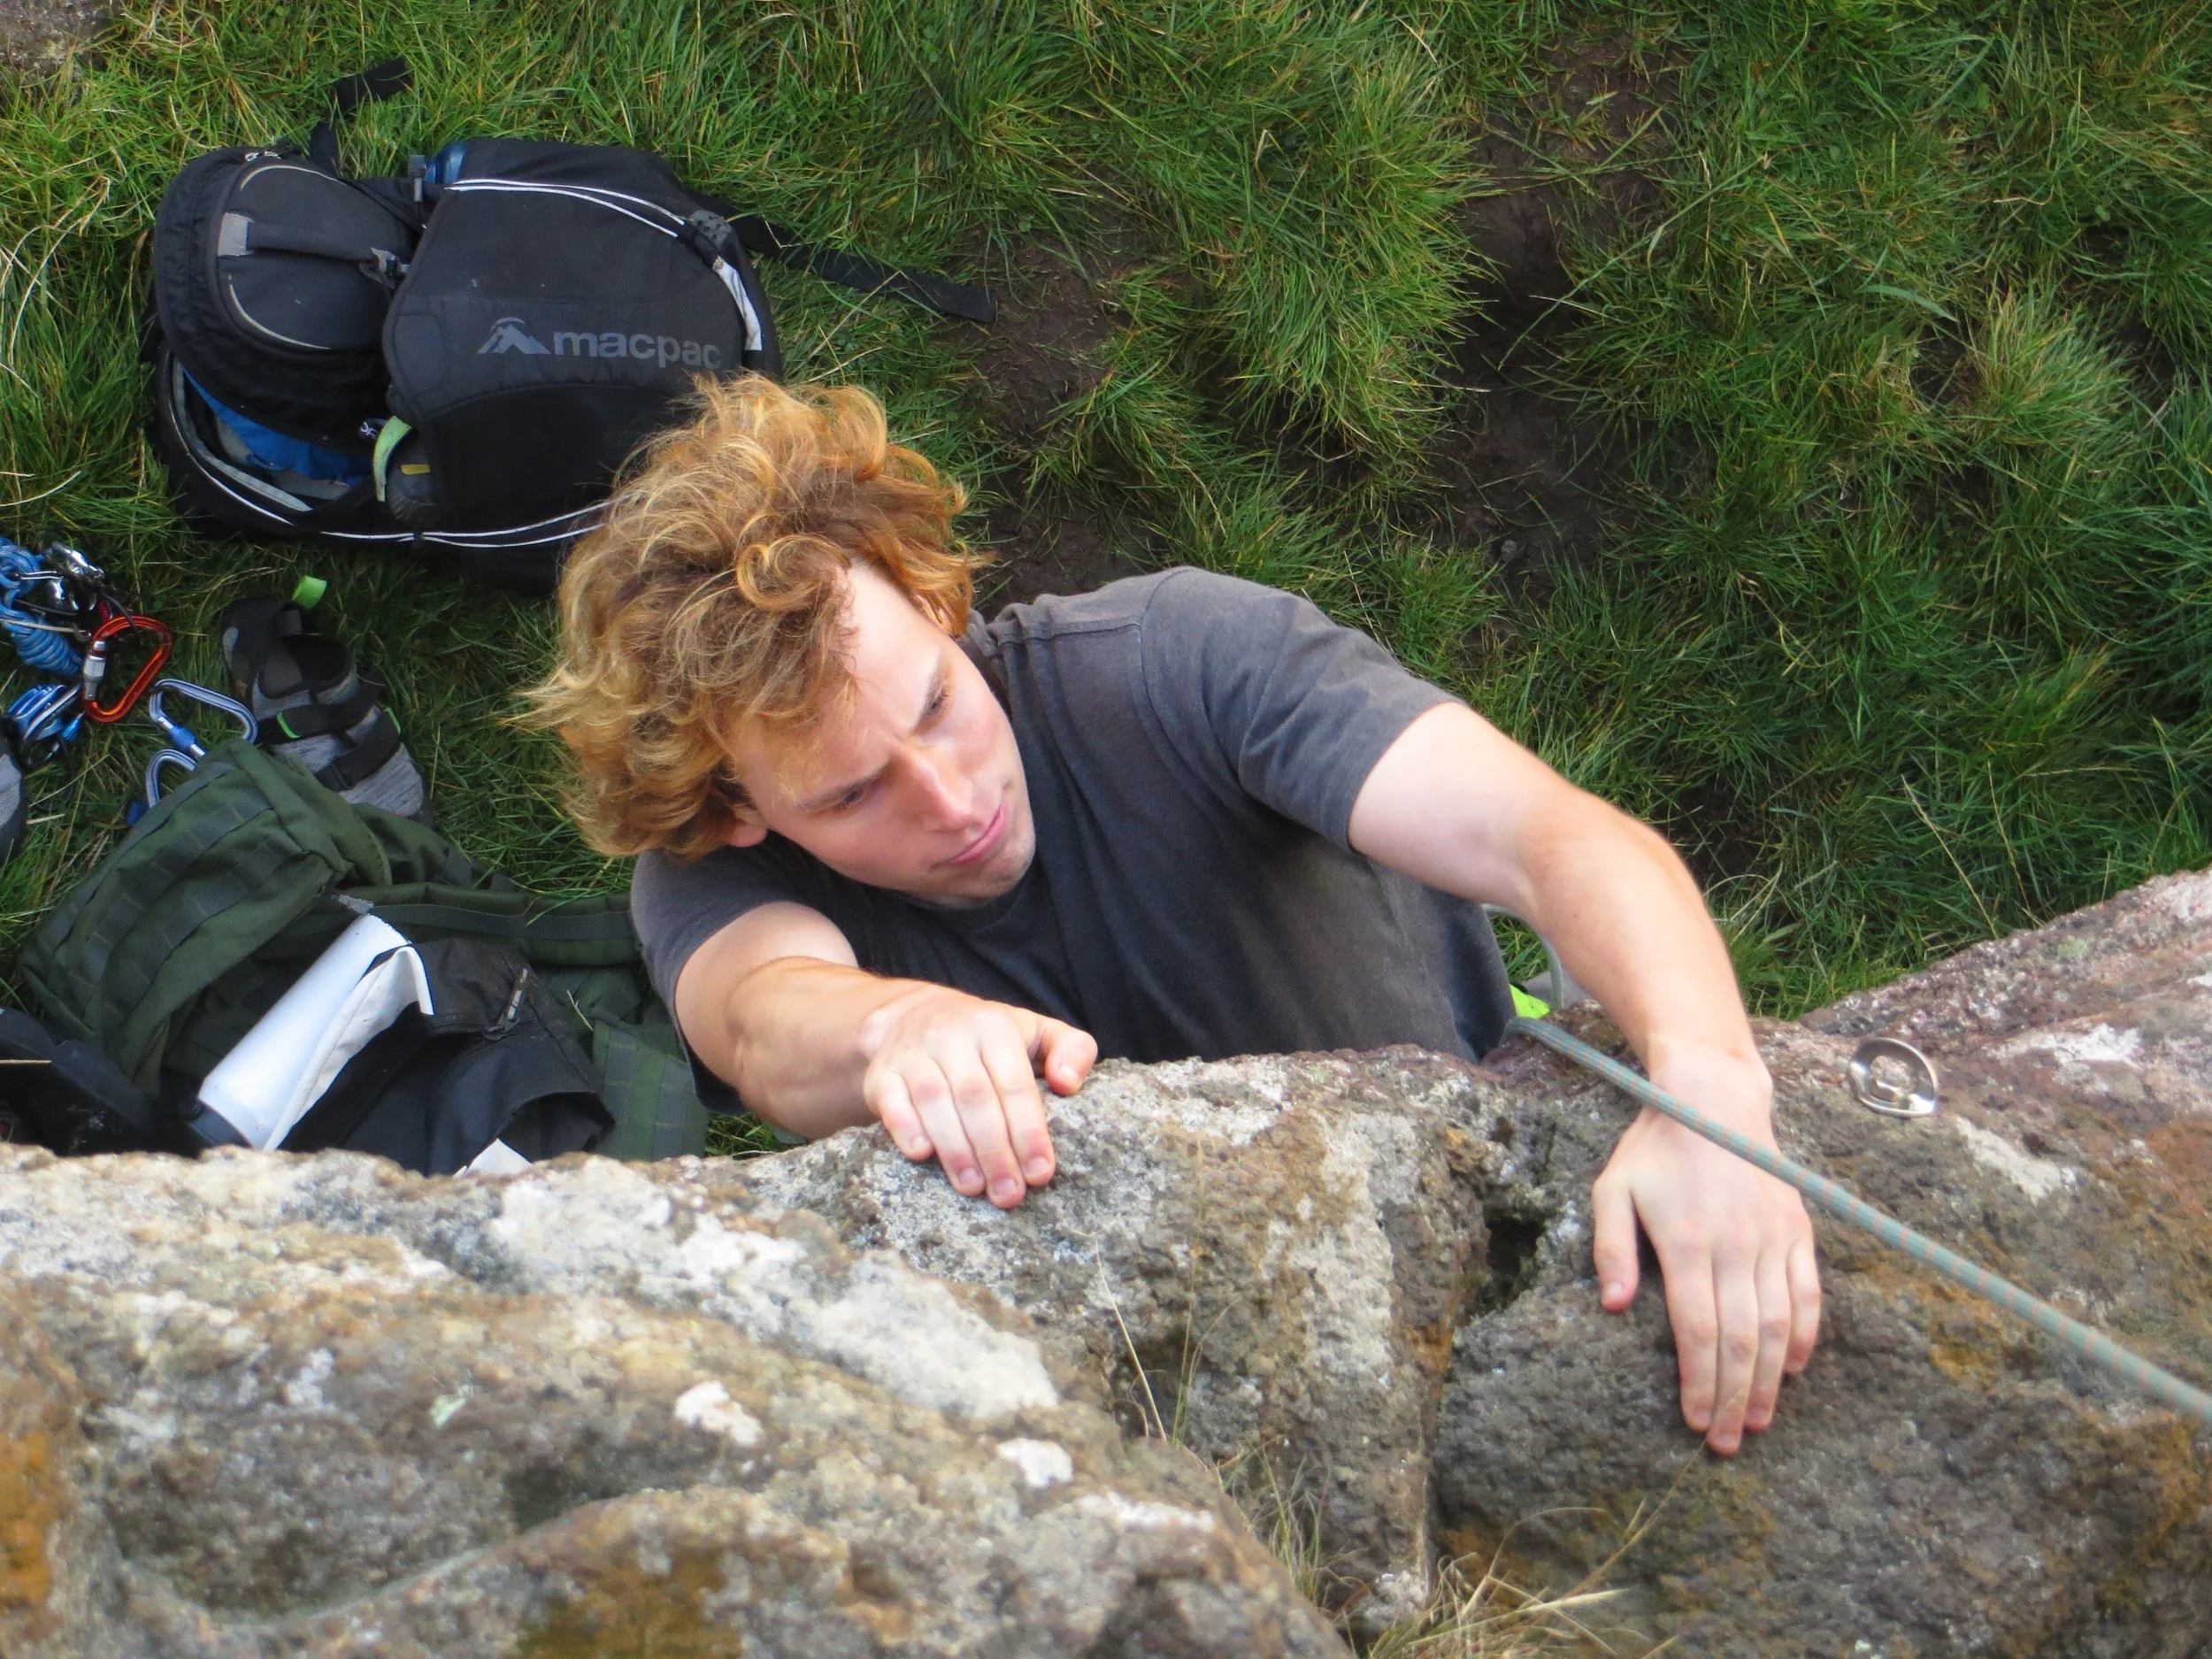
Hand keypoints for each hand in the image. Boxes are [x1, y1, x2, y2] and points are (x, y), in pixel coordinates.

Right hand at [856, 985, 1096, 1207]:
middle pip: (975, 1098)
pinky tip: (922, 1155)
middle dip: (994, 1151)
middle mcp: (952, 1036)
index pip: (1014, 1084)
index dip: (1028, 1131)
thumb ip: (1072, 1050)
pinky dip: (905, 1128)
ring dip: (954, 1149)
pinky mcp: (882, 1074)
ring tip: (974, 1188)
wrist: (912, 1017)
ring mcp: (913, 1054)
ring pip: (934, 1102)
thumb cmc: (987, 1038)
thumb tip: (1069, 1084)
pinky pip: (891, 1102)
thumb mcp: (1036, 1031)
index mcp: (995, 1027)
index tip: (1041, 1172)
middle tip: (1009, 1195)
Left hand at [1590, 1050, 1819, 1453]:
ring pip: (1779, 1325)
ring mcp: (1772, 1238)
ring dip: (1768, 1381)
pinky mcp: (1797, 1230)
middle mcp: (1735, 1243)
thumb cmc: (1654, 1148)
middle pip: (1740, 1339)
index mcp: (1686, 1240)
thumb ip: (1610, 1248)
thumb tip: (1615, 1308)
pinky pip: (1809, 1293)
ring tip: (1755, 1421)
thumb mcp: (1613, 1188)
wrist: (1714, 1098)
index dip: (1698, 1381)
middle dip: (1732, 1398)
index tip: (1694, 1422)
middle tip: (1724, 1442)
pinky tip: (1791, 1371)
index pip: (1697, 1329)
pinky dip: (1805, 1336)